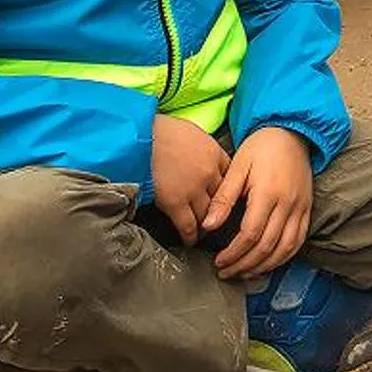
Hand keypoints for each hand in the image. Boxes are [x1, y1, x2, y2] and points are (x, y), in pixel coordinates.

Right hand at [148, 113, 228, 243]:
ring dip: (206, 226)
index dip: (228, 190)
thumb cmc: (160, 130)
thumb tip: (200, 156)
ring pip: (208, 216)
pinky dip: (190, 236)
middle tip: (218, 221)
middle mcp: (209, 173)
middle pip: (222, 199)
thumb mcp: (190, 131)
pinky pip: (188, 226)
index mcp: (214, 153)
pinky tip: (190, 241)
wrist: (140, 136)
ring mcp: (193, 189)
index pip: (231, 177)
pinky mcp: (175, 203)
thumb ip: (201, 147)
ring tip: (204, 233)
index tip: (226, 198)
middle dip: (221, 211)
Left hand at [205, 127, 315, 279]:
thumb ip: (224, 198)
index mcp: (267, 192)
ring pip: (285, 249)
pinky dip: (283, 257)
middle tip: (226, 272)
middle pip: (266, 247)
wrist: (292, 132)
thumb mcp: (237, 166)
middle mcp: (287, 204)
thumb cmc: (262, 147)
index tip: (218, 261)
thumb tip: (208, 226)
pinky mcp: (307, 209)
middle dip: (244, 265)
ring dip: (264, 266)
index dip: (233, 253)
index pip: (250, 234)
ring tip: (244, 273)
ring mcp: (300, 208)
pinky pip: (298, 242)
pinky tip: (268, 263)